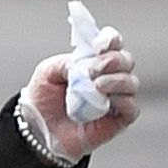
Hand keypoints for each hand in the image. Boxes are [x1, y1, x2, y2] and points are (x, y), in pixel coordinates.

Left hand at [23, 23, 139, 161]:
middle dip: (113, 60)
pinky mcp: (118, 120)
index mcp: (94, 62)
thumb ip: (67, 62)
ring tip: (97, 85)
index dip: (111, 40)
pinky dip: (123, 101)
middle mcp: (109, 77)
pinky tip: (108, 101)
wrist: (36, 128)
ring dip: (117, 80)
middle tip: (93, 70)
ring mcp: (115, 98)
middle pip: (126, 60)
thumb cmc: (43, 98)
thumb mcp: (48, 72)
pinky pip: (131, 108)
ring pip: (132, 83)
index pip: (113, 44)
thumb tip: (87, 64)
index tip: (99, 45)